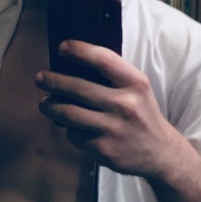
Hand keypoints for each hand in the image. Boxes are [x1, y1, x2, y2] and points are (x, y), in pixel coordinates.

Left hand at [35, 40, 179, 178]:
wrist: (160, 154)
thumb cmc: (142, 115)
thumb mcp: (137, 91)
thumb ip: (113, 78)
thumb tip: (72, 66)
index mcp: (135, 84)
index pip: (103, 60)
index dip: (80, 51)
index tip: (62, 47)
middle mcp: (125, 104)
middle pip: (78, 88)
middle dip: (53, 81)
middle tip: (40, 78)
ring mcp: (113, 128)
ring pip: (69, 113)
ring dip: (51, 107)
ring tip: (44, 103)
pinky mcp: (103, 149)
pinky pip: (75, 135)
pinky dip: (69, 130)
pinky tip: (71, 127)